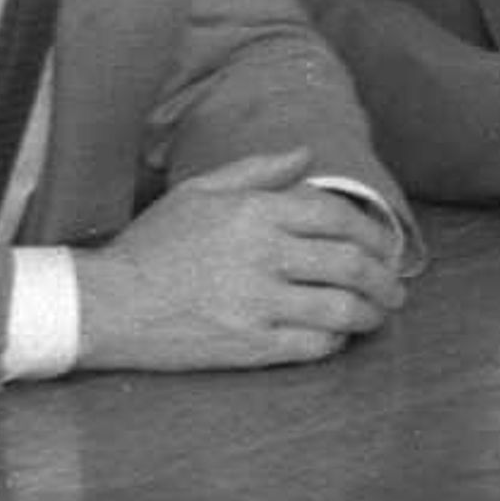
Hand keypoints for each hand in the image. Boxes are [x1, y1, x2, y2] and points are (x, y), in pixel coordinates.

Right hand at [82, 148, 407, 369]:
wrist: (104, 304)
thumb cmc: (152, 245)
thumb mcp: (199, 192)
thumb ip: (258, 171)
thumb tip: (307, 154)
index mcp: (255, 213)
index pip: (337, 216)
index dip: (373, 231)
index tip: (385, 245)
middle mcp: (263, 255)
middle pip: (351, 263)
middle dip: (385, 276)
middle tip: (395, 285)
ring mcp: (258, 303)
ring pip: (342, 307)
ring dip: (372, 311)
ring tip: (380, 313)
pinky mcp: (249, 345)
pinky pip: (314, 344)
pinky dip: (337, 339)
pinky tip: (340, 334)